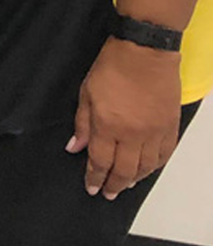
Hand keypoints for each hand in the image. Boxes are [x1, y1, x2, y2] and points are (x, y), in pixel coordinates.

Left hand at [69, 36, 183, 198]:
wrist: (144, 52)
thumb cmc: (111, 67)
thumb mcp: (86, 92)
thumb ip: (82, 123)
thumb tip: (74, 148)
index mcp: (108, 126)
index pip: (100, 161)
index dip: (95, 177)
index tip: (91, 188)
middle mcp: (132, 135)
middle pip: (124, 170)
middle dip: (114, 184)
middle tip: (107, 193)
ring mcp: (154, 133)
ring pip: (145, 167)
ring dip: (134, 180)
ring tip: (124, 185)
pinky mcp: (170, 127)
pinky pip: (164, 156)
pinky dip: (154, 167)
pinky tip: (147, 170)